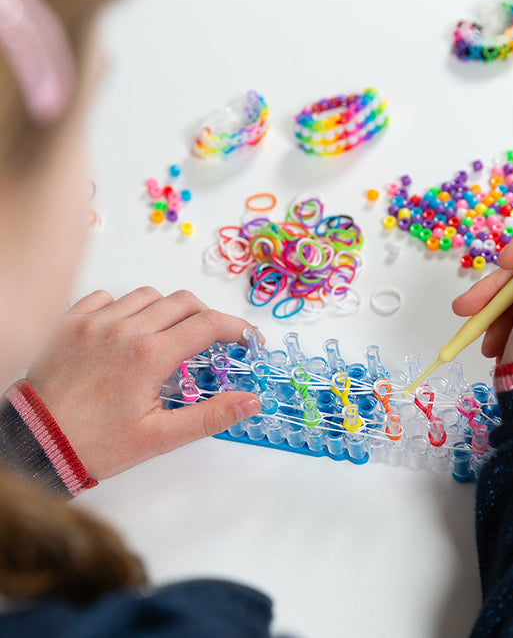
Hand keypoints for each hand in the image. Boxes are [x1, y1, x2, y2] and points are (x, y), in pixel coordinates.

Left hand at [26, 288, 261, 479]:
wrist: (35, 442)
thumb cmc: (94, 443)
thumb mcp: (160, 437)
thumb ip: (210, 416)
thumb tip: (250, 401)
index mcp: (150, 356)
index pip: (209, 325)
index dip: (236, 328)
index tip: (247, 338)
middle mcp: (125, 330)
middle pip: (184, 302)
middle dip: (207, 317)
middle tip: (210, 340)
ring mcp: (96, 322)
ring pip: (148, 295)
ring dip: (167, 311)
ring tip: (167, 337)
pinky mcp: (72, 322)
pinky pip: (107, 297)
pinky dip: (125, 307)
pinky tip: (126, 331)